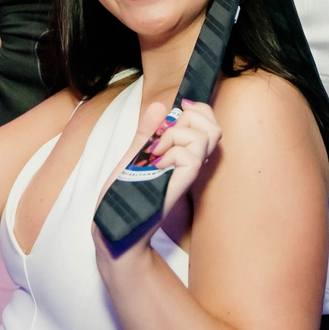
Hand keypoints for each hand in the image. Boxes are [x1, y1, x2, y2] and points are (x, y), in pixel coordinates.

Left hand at [93, 98, 221, 265]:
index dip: (199, 109)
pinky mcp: (180, 185)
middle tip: (163, 136)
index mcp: (184, 154)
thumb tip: (159, 105)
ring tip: (157, 151)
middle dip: (189, 118)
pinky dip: (172, 152)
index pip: (209, 124)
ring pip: (204, 138)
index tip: (178, 109)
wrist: (115, 224)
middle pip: (213, 128)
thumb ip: (147, 131)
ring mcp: (187, 175)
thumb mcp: (134, 154)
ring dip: (176, 135)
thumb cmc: (125, 194)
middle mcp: (191, 164)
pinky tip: (157, 164)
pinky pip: (192, 157)